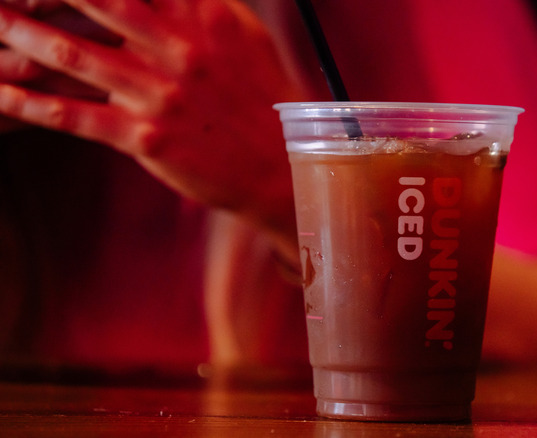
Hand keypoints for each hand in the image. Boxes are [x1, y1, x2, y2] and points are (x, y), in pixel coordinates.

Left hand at [0, 0, 303, 242]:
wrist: (283, 166)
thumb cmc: (260, 95)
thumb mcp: (242, 33)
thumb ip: (200, 1)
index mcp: (205, 16)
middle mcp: (181, 49)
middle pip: (95, 1)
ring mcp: (163, 96)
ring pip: (74, 56)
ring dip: (20, 37)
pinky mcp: (149, 140)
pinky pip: (77, 117)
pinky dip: (30, 105)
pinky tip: (0, 95)